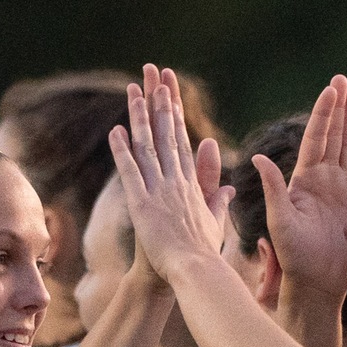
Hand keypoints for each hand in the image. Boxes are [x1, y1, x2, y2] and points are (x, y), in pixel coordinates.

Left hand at [107, 64, 231, 287]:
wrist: (196, 272)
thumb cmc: (204, 253)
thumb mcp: (214, 222)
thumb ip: (219, 201)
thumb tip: (229, 187)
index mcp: (191, 184)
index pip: (182, 140)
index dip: (175, 113)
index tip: (169, 91)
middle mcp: (176, 181)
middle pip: (166, 133)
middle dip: (159, 101)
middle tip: (154, 74)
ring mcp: (160, 191)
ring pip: (148, 146)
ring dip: (140, 116)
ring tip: (133, 89)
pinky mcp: (143, 205)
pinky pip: (131, 172)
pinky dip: (123, 151)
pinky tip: (116, 130)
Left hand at [253, 76, 346, 299]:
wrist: (316, 281)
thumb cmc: (292, 255)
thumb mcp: (279, 220)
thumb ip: (273, 188)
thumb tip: (257, 158)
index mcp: (305, 178)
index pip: (316, 137)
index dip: (324, 113)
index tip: (330, 89)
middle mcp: (326, 179)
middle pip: (335, 136)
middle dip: (340, 108)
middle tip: (343, 81)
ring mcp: (346, 190)